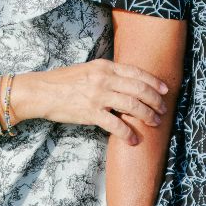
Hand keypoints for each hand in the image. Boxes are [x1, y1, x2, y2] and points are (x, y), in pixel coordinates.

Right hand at [20, 60, 168, 140]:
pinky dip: (128, 133)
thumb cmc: (62, 82)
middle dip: (155, 100)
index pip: (137, 72)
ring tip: (155, 123)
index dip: (154, 82)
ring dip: (147, 115)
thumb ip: (106, 73)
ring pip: (133, 105)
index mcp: (104, 66)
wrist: (40, 91)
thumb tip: (126, 82)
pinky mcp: (90, 112)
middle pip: (139, 89)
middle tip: (163, 110)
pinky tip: (134, 139)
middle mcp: (104, 78)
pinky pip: (115, 124)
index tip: (165, 90)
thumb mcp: (87, 69)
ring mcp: (98, 95)